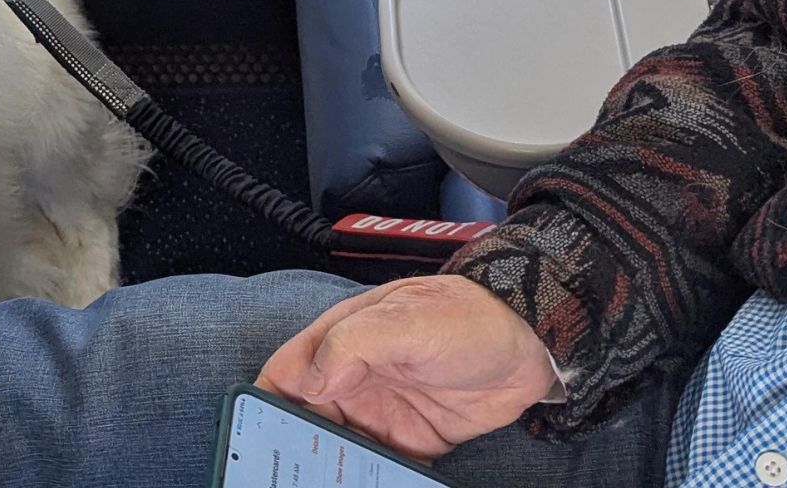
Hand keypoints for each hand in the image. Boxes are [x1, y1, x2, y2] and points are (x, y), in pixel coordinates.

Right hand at [255, 275, 557, 460]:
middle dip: (292, 449)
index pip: (285, 374)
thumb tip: (309, 382)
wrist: (533, 342)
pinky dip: (370, 479)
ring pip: (339, 449)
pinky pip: (381, 467)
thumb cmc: (467, 316)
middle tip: (287, 477)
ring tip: (324, 485)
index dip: (263, 405)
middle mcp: (354, 378)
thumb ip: (354, 344)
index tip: (253, 439)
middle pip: (306, 420)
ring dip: (330, 469)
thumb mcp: (406, 320)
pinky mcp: (412, 441)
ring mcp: (381, 411)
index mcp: (341, 340)